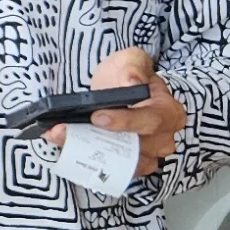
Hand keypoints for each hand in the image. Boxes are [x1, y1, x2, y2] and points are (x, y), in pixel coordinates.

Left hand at [56, 46, 185, 171]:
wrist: (117, 88)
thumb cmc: (128, 75)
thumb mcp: (131, 61)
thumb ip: (133, 68)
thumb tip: (132, 83)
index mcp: (169, 112)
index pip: (153, 121)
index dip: (126, 121)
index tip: (98, 116)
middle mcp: (162, 139)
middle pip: (136, 149)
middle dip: (99, 142)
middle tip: (68, 131)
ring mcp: (147, 156)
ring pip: (119, 164)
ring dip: (86, 153)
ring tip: (59, 136)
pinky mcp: (127, 166)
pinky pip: (108, 168)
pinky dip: (84, 158)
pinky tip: (63, 143)